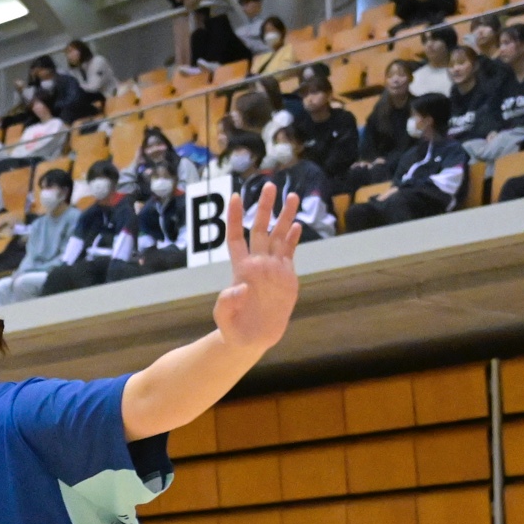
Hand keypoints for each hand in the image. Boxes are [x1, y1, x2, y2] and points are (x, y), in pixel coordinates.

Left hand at [214, 179, 302, 352]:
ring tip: (292, 196)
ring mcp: (273, 268)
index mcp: (241, 269)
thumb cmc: (234, 330)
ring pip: (279, 236)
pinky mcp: (286, 276)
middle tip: (270, 184)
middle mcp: (257, 264)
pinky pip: (290, 252)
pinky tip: (298, 225)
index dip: (235, 217)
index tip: (236, 196)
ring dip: (285, 216)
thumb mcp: (225, 320)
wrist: (252, 339)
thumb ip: (226, 304)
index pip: (236, 237)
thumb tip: (239, 287)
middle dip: (265, 207)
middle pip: (260, 228)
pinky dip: (294, 238)